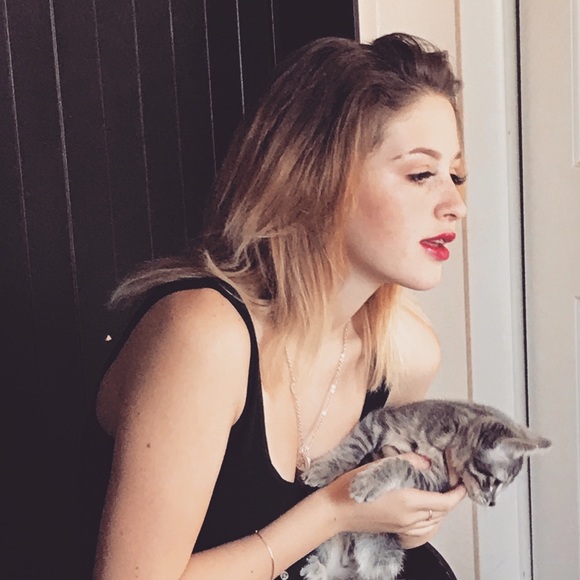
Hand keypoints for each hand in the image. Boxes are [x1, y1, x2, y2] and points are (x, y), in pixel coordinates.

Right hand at [320, 453, 466, 539]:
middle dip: (451, 500)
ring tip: (442, 497)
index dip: (458, 494)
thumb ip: (406, 461)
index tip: (463, 484)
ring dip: (442, 512)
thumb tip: (426, 462)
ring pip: (434, 524)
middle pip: (441, 513)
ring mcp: (403, 527)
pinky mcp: (396, 531)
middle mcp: (409, 518)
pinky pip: (423, 531)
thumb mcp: (379, 466)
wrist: (335, 511)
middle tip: (453, 485)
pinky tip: (427, 514)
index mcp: (408, 502)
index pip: (445, 502)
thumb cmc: (352, 488)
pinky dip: (431, 523)